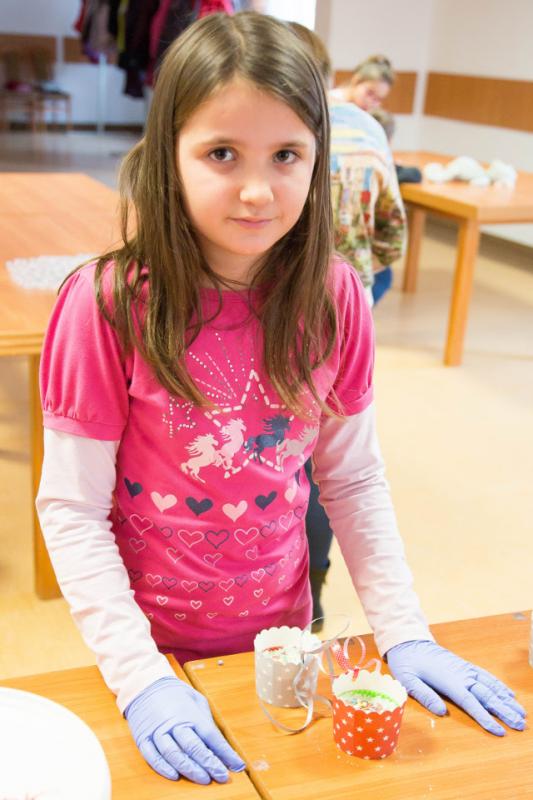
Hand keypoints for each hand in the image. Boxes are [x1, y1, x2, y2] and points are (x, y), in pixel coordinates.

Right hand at [124, 677, 245, 782]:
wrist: (146, 685)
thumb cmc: (176, 694)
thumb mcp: (196, 699)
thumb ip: (207, 720)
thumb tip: (219, 744)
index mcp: (190, 712)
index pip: (211, 735)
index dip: (225, 752)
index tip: (237, 765)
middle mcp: (174, 722)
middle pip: (193, 746)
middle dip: (209, 763)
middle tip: (221, 776)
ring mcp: (157, 731)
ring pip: (173, 754)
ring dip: (189, 769)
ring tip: (204, 779)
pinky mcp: (143, 738)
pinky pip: (152, 756)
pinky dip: (163, 768)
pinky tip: (175, 776)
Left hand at [386, 640, 525, 735]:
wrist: (409, 642)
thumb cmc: (407, 663)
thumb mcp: (408, 680)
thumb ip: (424, 696)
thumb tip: (441, 713)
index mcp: (448, 681)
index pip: (471, 703)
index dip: (486, 718)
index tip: (500, 731)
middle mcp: (461, 675)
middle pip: (487, 696)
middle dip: (505, 711)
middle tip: (521, 725)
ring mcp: (465, 669)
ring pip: (490, 686)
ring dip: (506, 700)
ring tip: (521, 713)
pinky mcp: (464, 666)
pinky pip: (486, 675)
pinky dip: (499, 685)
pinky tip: (508, 693)